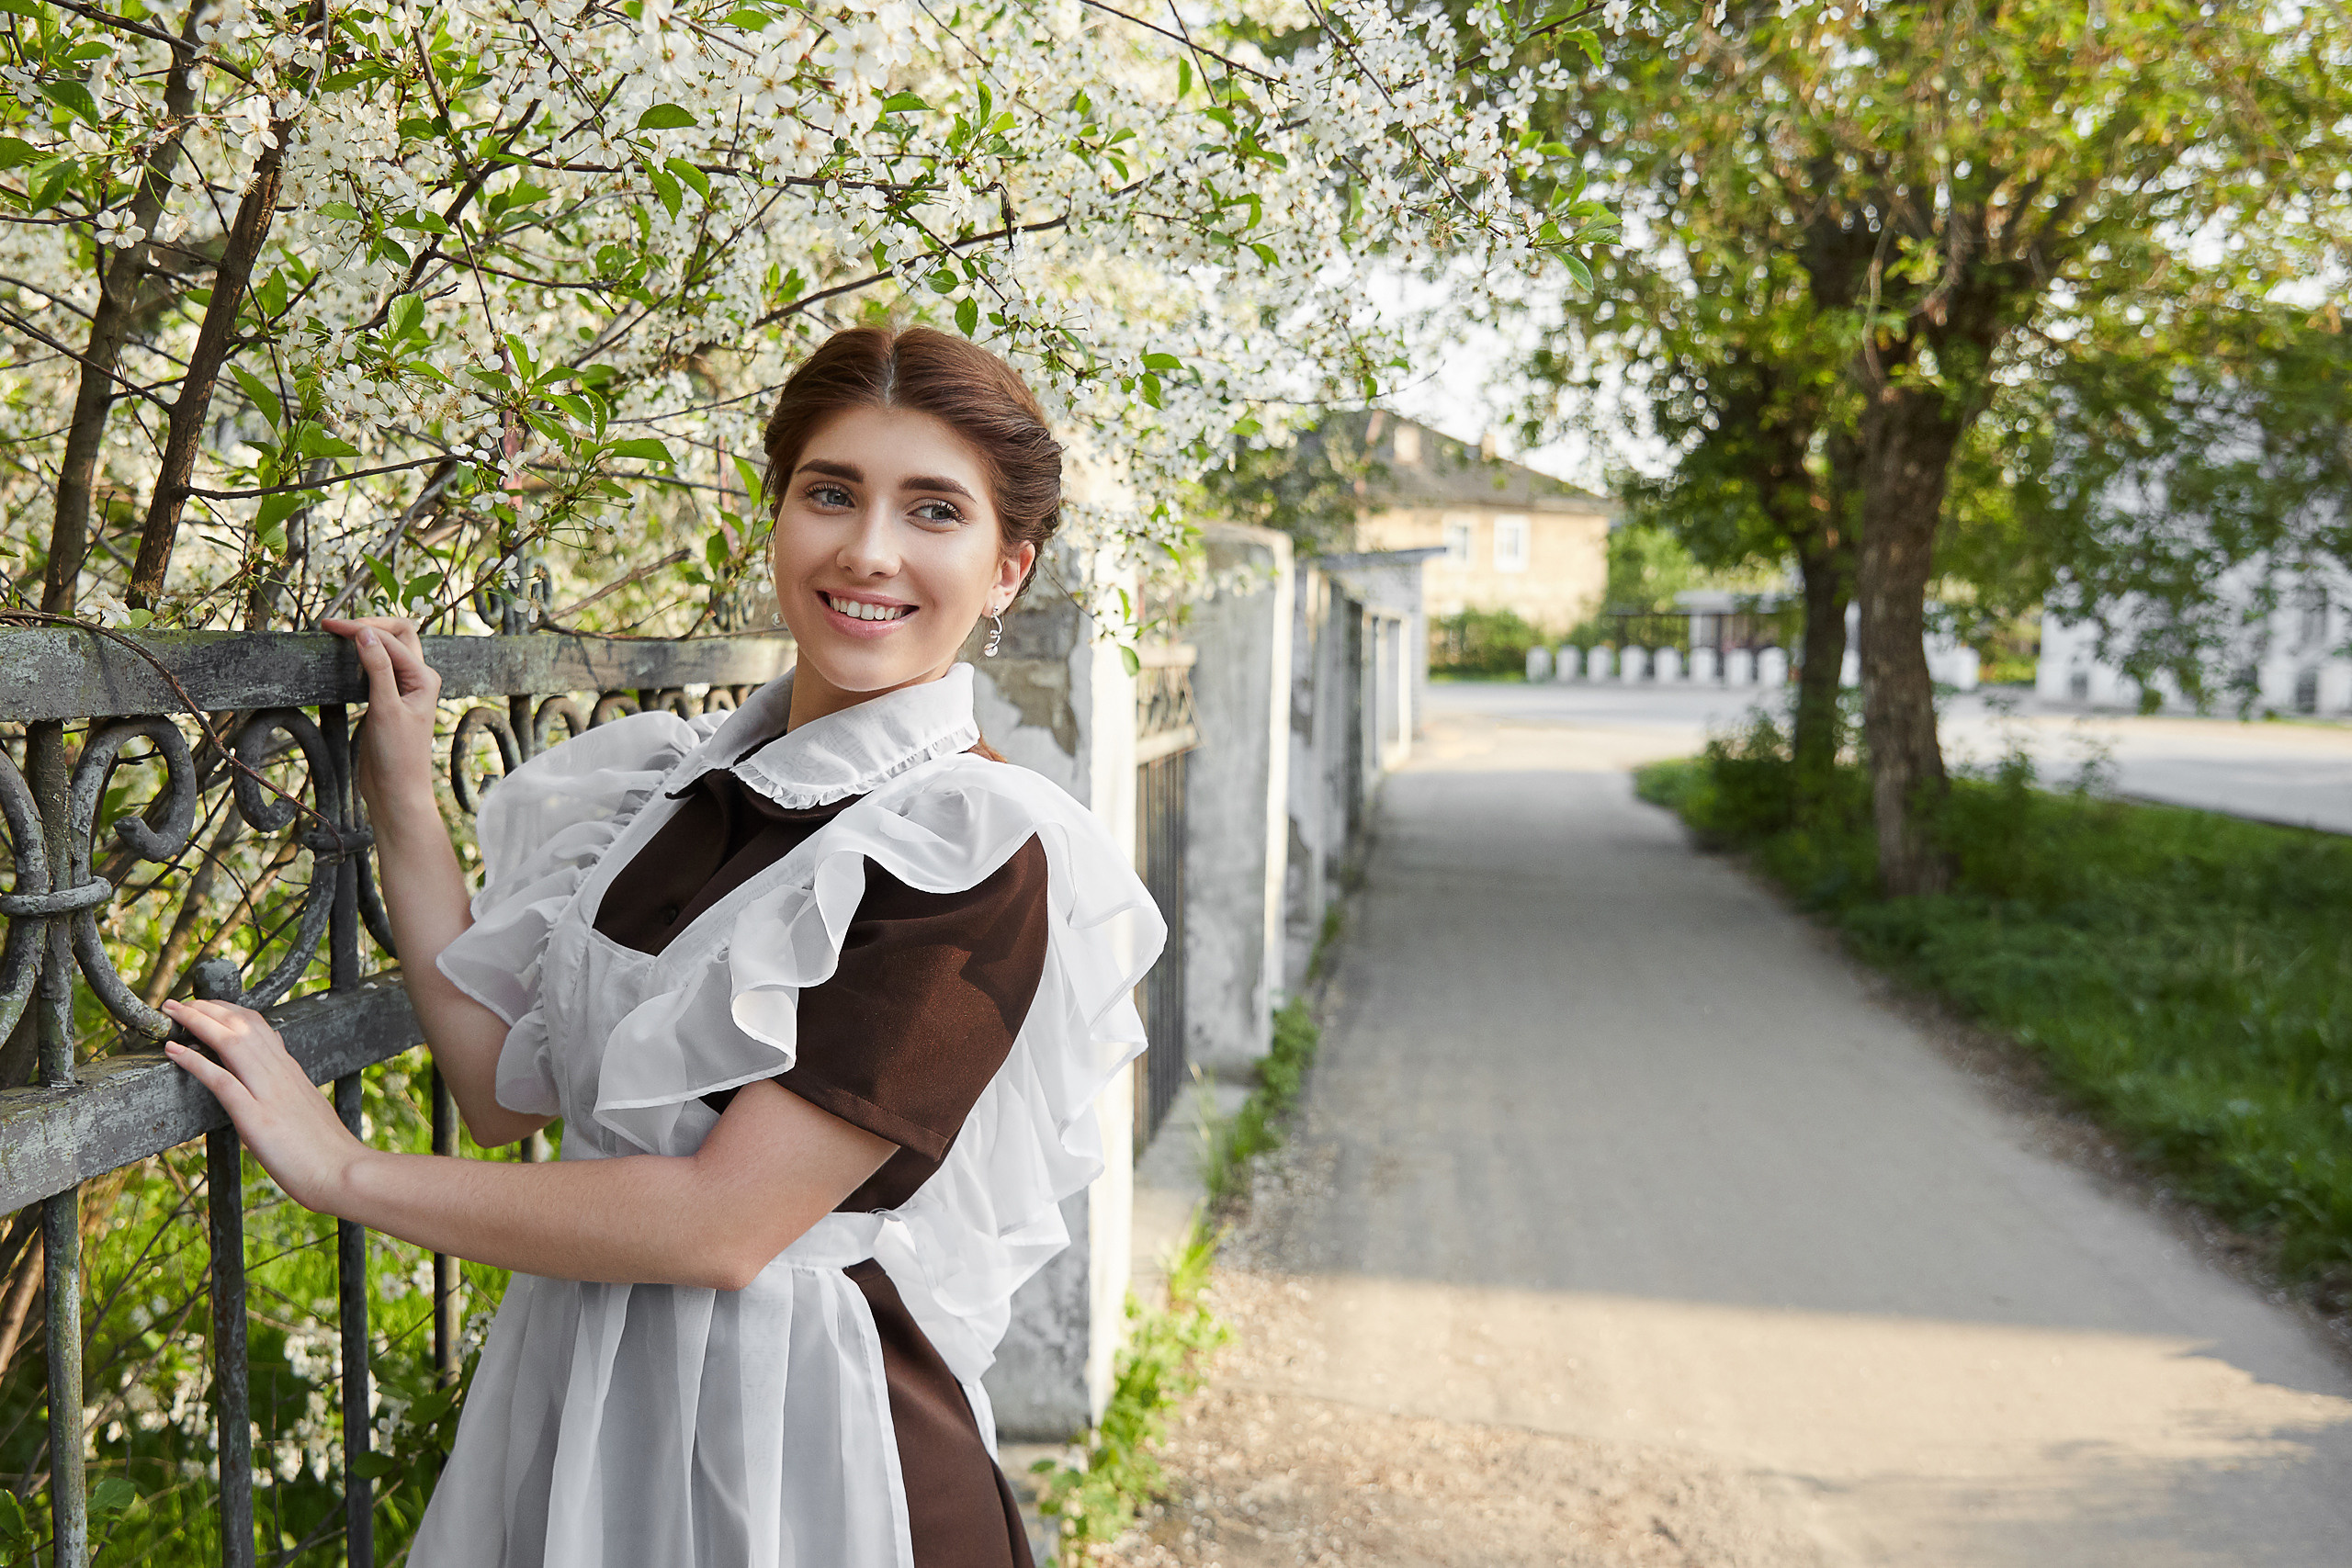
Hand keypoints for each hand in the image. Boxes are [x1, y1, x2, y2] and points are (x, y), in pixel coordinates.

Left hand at [162, 999, 367, 1214]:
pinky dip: (194, 1061)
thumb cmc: (327, 1150)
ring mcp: (269, 1093)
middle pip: (242, 1025)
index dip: (229, 1011)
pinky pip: (221, 1081)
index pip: (259, 1026)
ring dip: (197, 1022)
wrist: (343, 1172)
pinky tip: (172, 1051)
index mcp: (291, 1072)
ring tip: (171, 1012)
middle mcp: (280, 1073)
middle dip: (207, 1008)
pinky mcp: (257, 1117)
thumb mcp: (309, 1108)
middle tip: (180, 1002)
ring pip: (231, 1042)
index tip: (207, 1005)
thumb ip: (290, 1087)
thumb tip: (279, 1069)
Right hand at [319, 616, 441, 817]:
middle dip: (369, 624)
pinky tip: (345, 658)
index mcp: (424, 678)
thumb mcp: (385, 709)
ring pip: (389, 649)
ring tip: (337, 635)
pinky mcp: (390, 699)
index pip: (391, 639)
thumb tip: (366, 633)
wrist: (397, 791)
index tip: (327, 626)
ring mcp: (405, 688)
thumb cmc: (397, 756)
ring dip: (368, 637)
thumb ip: (378, 669)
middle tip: (334, 626)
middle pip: (398, 634)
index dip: (360, 628)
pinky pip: (379, 667)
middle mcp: (418, 679)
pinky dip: (363, 656)